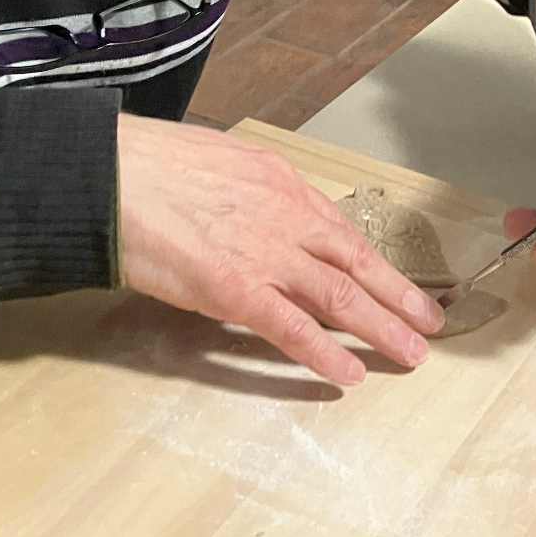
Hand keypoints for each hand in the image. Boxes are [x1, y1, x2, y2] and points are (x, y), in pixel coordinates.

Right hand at [116, 116, 445, 385]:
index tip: (397, 281)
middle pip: (354, 261)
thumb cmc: (145, 165)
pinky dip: (323, 353)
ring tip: (411, 354)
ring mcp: (262, 252)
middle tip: (429, 322)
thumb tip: (251, 213)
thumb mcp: (214, 162)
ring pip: (338, 294)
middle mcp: (282, 215)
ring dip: (380, 327)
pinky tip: (349, 374)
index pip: (338, 228)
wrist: (106, 173)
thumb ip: (243, 192)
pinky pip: (289, 327)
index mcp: (277, 181)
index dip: (373, 261)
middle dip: (397, 295)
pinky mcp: (233, 288)